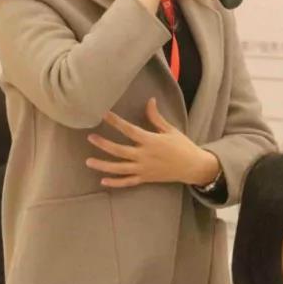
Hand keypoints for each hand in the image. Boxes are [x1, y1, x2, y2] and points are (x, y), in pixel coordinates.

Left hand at [85, 98, 219, 188]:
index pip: (129, 130)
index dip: (116, 121)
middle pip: (119, 150)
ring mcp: (143, 169)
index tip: (103, 114)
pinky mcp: (145, 178)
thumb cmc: (182, 146)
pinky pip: (128, 182)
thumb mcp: (170, 129)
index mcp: (151, 141)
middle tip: (90, 137)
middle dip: (103, 144)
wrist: (193, 167)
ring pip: (119, 168)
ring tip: (88, 161)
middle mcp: (144, 156)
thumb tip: (150, 100)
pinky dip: (115, 183)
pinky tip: (103, 181)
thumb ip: (156, 117)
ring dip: (103, 165)